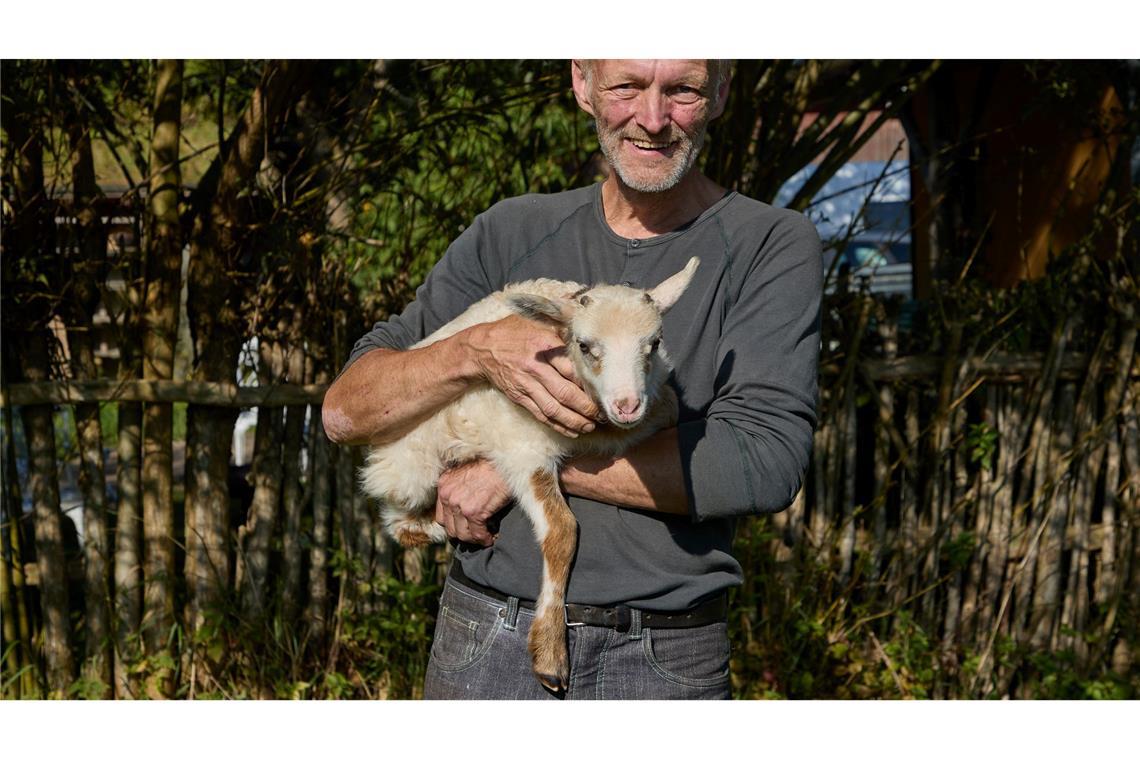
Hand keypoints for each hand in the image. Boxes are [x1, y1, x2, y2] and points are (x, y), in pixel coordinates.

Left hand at [435, 459, 511, 545]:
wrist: (506, 462)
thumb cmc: (491, 465)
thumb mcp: (466, 473)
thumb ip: (458, 489)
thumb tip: (462, 508)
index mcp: (444, 485)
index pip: (441, 516)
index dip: (454, 524)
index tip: (465, 526)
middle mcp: (448, 495)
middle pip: (450, 528)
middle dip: (464, 534)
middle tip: (476, 534)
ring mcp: (460, 505)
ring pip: (463, 534)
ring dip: (474, 539)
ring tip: (484, 537)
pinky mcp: (474, 512)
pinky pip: (478, 534)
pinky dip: (485, 539)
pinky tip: (491, 537)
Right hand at [467, 315, 599, 436]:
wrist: (481, 349)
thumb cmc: (513, 331)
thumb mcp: (535, 319)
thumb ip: (560, 321)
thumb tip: (585, 312)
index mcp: (543, 345)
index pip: (570, 367)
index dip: (587, 381)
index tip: (603, 388)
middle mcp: (535, 367)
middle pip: (564, 392)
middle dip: (585, 407)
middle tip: (601, 414)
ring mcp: (526, 385)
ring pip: (553, 408)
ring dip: (574, 420)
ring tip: (590, 426)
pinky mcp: (519, 397)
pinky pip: (540, 415)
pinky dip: (557, 425)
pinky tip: (572, 431)